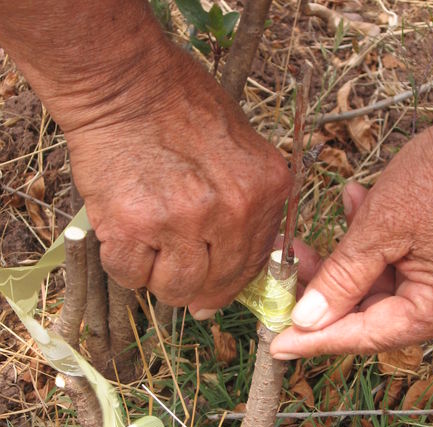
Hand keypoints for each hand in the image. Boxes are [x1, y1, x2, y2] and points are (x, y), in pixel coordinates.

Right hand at [0, 1, 290, 311]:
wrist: (124, 82)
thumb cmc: (181, 109)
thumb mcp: (241, 150)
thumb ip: (247, 208)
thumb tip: (232, 268)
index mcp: (264, 191)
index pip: (251, 266)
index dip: (227, 284)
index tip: (210, 293)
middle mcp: (229, 211)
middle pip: (214, 284)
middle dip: (194, 285)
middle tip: (172, 266)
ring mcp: (180, 220)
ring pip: (174, 289)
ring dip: (159, 278)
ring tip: (149, 247)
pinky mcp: (131, 226)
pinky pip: (130, 276)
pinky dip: (126, 266)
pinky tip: (126, 238)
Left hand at [271, 85, 432, 356]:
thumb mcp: (382, 227)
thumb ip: (343, 278)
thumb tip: (306, 320)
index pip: (367, 335)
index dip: (318, 341)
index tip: (278, 346)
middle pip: (368, 314)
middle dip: (322, 295)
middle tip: (282, 285)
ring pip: (373, 289)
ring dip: (338, 265)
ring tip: (300, 247)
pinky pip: (390, 265)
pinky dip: (365, 245)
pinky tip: (353, 208)